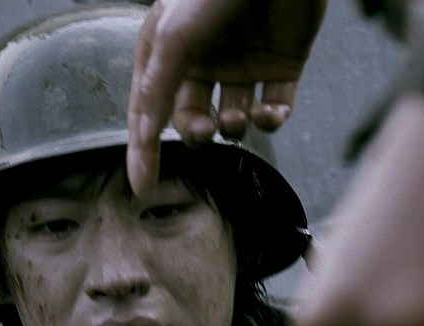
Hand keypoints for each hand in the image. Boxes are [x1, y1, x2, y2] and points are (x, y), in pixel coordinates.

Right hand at [126, 0, 325, 195]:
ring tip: (240, 118)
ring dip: (236, 126)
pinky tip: (270, 113)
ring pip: (233, 116)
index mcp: (167, 51)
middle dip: (197, 133)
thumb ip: (157, 89)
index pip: (148, 110)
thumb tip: (144, 139)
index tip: (141, 187)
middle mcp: (203, 60)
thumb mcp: (175, 39)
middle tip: (206, 133)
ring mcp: (242, 63)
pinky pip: (274, 106)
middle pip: (191, 117)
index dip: (143, 149)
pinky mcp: (282, 65)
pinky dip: (272, 118)